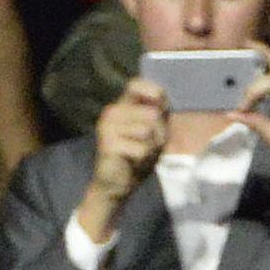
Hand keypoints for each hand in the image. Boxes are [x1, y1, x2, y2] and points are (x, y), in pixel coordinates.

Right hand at [77, 79, 168, 241]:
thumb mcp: (153, 131)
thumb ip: (158, 113)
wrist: (115, 184)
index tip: (160, 103)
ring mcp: (107, 128)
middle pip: (152, 113)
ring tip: (139, 154)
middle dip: (157, 132)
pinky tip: (132, 162)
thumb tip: (162, 100)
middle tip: (146, 145)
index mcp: (121, 106)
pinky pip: (142, 148)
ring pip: (147, 130)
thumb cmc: (135, 156)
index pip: (135, 85)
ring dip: (150, 146)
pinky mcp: (108, 145)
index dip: (152, 91)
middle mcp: (111, 113)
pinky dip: (143, 158)